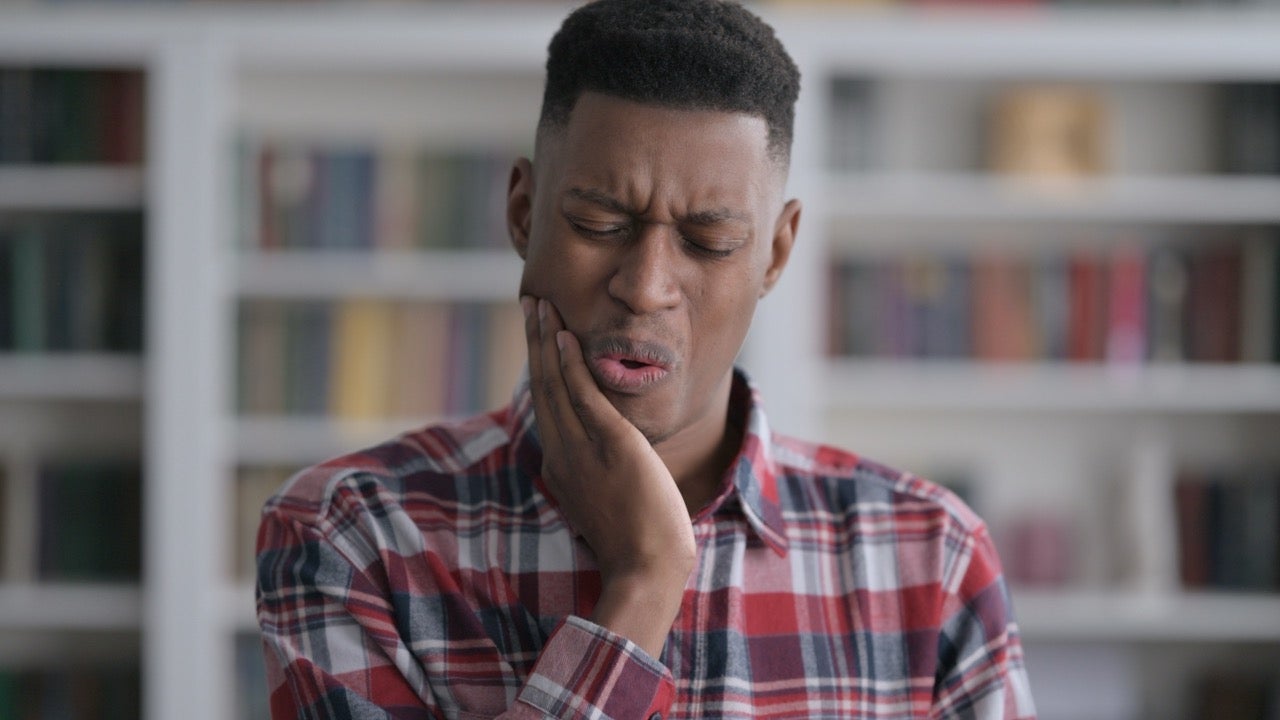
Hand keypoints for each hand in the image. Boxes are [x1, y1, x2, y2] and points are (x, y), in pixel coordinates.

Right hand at [522, 295, 694, 657]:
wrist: (646, 568)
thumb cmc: (638, 545)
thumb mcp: (608, 504)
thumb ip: (600, 475)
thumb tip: (608, 459)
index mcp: (561, 467)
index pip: (547, 406)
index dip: (540, 366)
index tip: (538, 336)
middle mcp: (562, 453)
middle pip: (542, 385)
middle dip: (534, 341)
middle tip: (530, 302)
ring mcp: (582, 448)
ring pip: (556, 383)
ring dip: (546, 340)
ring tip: (541, 304)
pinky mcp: (609, 443)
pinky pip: (583, 395)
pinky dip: (570, 363)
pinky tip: (565, 336)